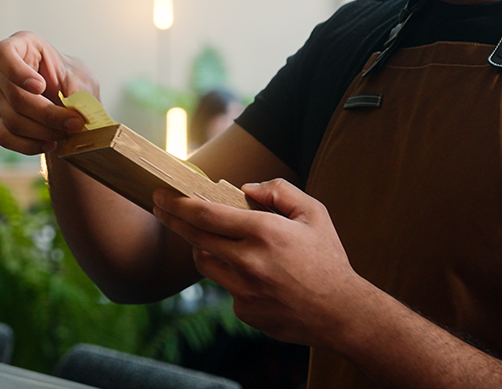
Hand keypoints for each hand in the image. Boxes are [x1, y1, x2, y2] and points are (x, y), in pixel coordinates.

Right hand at [0, 31, 98, 153]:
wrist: (72, 100)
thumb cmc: (73, 80)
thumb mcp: (82, 78)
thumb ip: (78, 91)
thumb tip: (74, 112)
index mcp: (21, 46)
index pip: (2, 54)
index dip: (17, 72)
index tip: (40, 86)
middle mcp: (2, 70)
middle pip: (14, 96)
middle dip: (48, 114)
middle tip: (75, 122)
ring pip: (13, 119)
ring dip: (44, 131)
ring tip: (67, 132)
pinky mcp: (0, 120)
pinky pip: (5, 137)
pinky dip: (29, 145)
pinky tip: (50, 143)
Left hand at [152, 179, 368, 347]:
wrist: (342, 312)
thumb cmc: (329, 259)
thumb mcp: (314, 214)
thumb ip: (280, 191)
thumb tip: (246, 189)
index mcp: (263, 232)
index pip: (206, 214)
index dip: (177, 203)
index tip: (160, 195)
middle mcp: (248, 261)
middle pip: (195, 237)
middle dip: (172, 219)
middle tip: (159, 207)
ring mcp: (243, 290)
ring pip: (205, 263)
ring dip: (204, 248)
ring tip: (216, 241)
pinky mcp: (244, 311)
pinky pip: (226, 288)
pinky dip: (232, 277)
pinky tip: (257, 277)